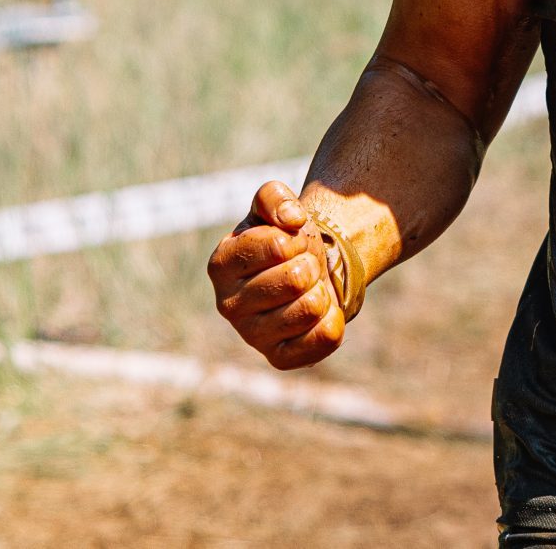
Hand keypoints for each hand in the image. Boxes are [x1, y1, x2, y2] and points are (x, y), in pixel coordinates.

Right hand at [207, 180, 345, 369]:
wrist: (309, 271)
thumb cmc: (287, 239)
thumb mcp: (276, 206)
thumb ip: (274, 197)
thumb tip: (290, 219)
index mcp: (221, 264)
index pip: (277, 245)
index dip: (297, 238)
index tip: (292, 242)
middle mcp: (228, 305)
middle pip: (297, 278)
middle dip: (311, 264)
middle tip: (303, 266)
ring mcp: (252, 336)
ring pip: (312, 307)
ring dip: (322, 290)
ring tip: (309, 288)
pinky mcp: (279, 358)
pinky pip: (324, 338)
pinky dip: (333, 318)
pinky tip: (319, 312)